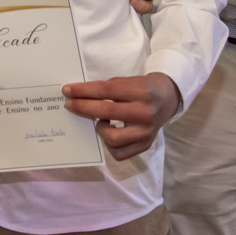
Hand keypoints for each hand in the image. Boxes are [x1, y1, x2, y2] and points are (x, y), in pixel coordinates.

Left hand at [62, 72, 179, 160]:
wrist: (167, 99)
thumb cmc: (142, 89)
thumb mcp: (127, 82)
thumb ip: (106, 88)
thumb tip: (78, 96)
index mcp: (141, 92)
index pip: (106, 90)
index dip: (84, 90)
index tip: (67, 90)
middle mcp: (145, 113)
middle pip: (106, 111)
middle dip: (83, 107)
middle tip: (70, 104)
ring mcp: (146, 132)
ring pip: (112, 138)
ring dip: (99, 129)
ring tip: (98, 120)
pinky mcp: (145, 145)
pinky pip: (119, 153)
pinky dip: (108, 144)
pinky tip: (108, 131)